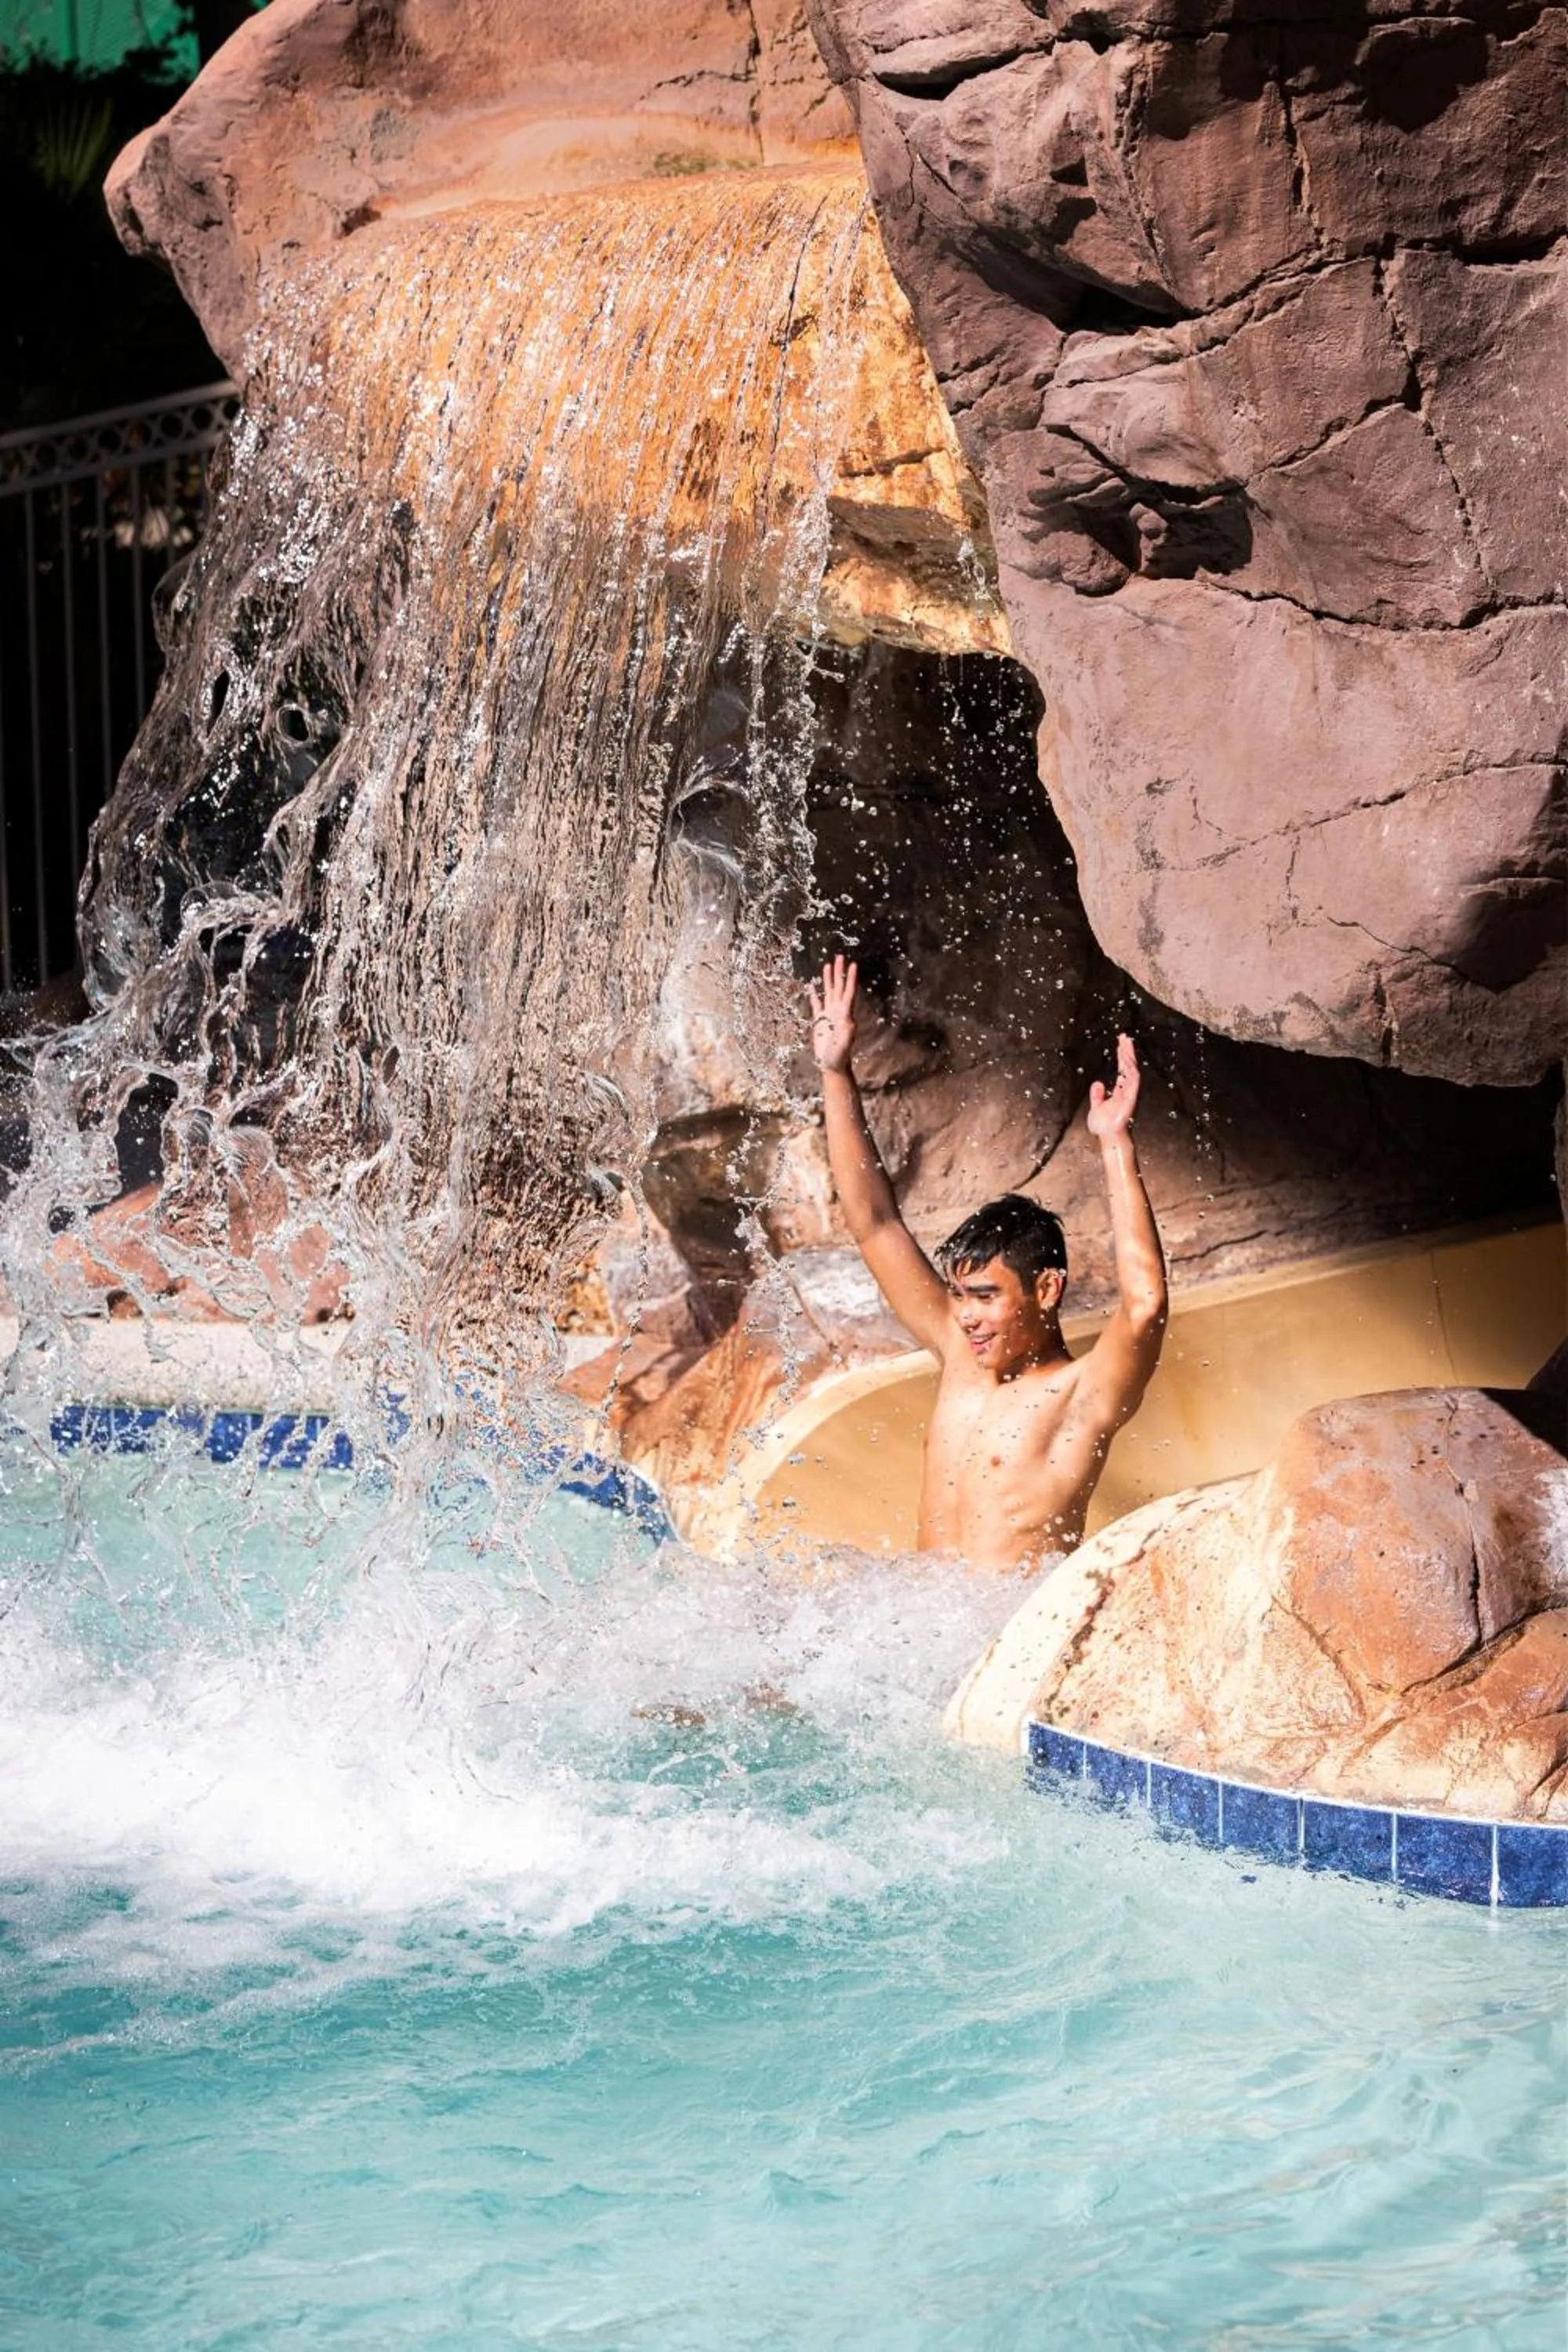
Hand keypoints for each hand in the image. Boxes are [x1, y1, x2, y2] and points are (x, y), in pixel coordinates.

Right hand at [808, 955, 857, 1074]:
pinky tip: (811, 985)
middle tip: (840, 956)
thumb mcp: (844, 1044)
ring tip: (828, 965)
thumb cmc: (839, 1056)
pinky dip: (814, 994)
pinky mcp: (819, 1020)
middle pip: (839, 987)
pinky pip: (816, 1003)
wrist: (832, 1064)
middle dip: (839, 972)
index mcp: (845, 1014)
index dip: (850, 978)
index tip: (853, 965)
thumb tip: (850, 1021)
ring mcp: (828, 1014)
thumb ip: (847, 1033)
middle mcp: (838, 1011)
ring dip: (829, 979)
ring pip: (828, 992)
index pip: (848, 992)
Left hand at [1087, 1032, 1140, 1141]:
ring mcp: (1129, 1094)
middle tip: (1124, 1037)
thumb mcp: (1096, 1107)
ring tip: (1126, 1044)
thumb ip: (1097, 1095)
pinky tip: (1128, 1060)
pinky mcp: (1130, 1099)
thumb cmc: (1103, 1125)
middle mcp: (1126, 1090)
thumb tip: (1097, 1082)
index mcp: (1119, 1090)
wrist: (1107, 1136)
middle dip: (1127, 1051)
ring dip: (1129, 1057)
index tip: (1121, 1042)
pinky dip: (1131, 1071)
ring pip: (1132, 1071)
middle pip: (1128, 1066)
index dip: (1122, 1055)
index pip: (1122, 1069)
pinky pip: (1133, 1082)